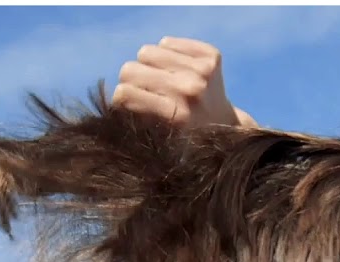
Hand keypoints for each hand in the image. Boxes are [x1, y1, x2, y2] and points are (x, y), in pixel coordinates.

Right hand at [112, 37, 257, 128]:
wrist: (227, 128)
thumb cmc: (187, 139)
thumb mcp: (159, 140)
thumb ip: (134, 120)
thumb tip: (111, 99)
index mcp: (175, 115)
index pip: (123, 94)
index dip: (119, 100)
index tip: (127, 106)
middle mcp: (190, 88)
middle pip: (129, 69)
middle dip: (130, 82)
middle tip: (145, 94)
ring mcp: (203, 69)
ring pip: (146, 52)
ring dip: (148, 66)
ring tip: (161, 81)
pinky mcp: (210, 55)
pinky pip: (166, 42)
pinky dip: (166, 55)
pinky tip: (176, 71)